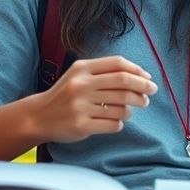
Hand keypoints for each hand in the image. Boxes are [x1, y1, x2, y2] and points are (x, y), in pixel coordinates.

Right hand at [32, 55, 157, 143]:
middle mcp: (81, 85)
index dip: (137, 70)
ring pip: (121, 107)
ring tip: (130, 111)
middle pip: (123, 82)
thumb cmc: (66, 94)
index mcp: (82, 68)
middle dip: (142, 88)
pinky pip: (113, 124)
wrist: (39, 116)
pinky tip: (116, 122)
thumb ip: (105, 72)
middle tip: (150, 94)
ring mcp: (80, 106)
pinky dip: (120, 124)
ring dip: (131, 110)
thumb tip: (141, 76)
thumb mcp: (79, 75)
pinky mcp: (81, 125)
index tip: (148, 78)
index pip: (118, 64)